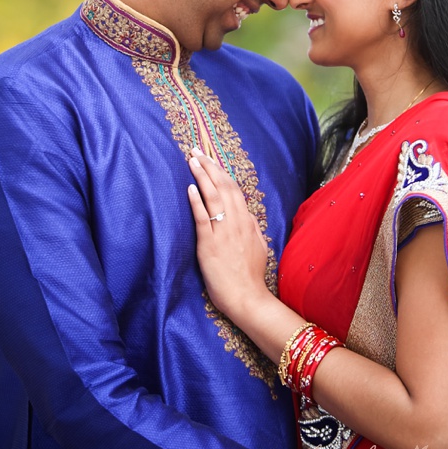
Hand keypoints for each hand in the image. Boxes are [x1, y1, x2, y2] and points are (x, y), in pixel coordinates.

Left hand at [186, 148, 268, 319]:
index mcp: (247, 222)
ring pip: (213, 197)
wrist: (247, 297)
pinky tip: (190, 188)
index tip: (211, 159)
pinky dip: (197, 201)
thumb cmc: (250, 276)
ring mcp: (223, 232)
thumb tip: (247, 216)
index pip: (234, 190)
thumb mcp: (258, 247)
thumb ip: (252, 229)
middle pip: (223, 187)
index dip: (221, 172)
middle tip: (196, 150)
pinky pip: (203, 218)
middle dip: (209, 166)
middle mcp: (237, 223)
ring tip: (192, 160)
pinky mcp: (210, 244)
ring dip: (202, 176)